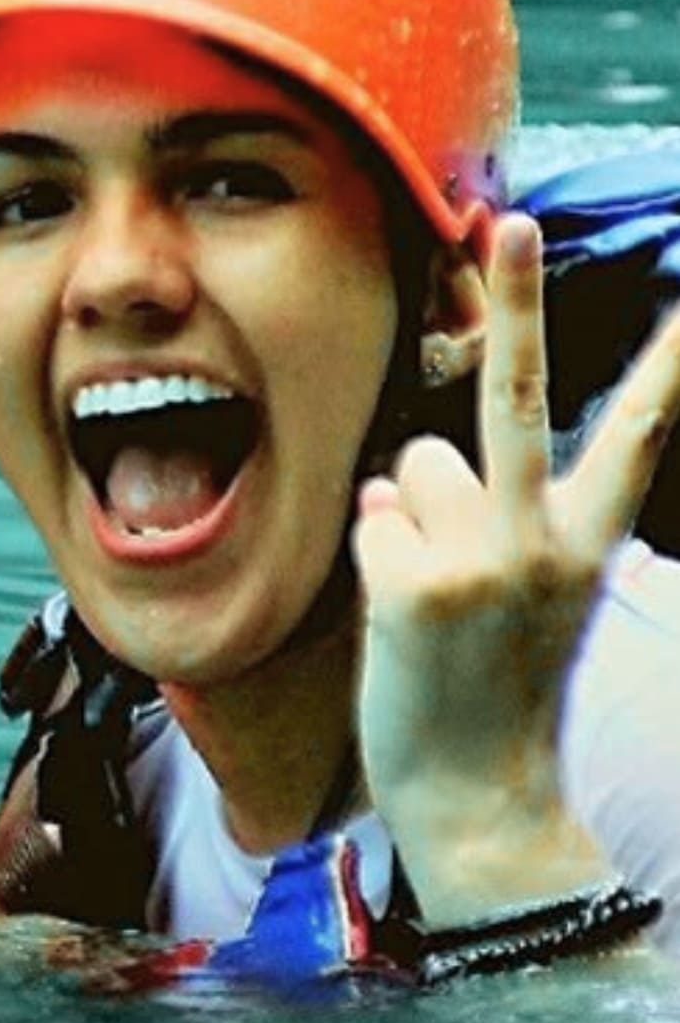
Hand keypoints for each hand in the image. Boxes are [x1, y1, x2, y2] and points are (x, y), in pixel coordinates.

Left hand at [355, 214, 679, 925]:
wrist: (481, 800)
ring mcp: (483, 559)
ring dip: (407, 516)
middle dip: (512, 298)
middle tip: (506, 221)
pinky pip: (373, 518)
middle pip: (515, 394)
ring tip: (433, 599)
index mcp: (586, 542)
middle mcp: (545, 539)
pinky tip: (404, 622)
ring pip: (412, 466)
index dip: (672, 362)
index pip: (636, 431)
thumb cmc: (490, 695)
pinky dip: (375, 560)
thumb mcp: (523, 599)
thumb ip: (489, 521)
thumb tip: (405, 471)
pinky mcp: (419, 585)